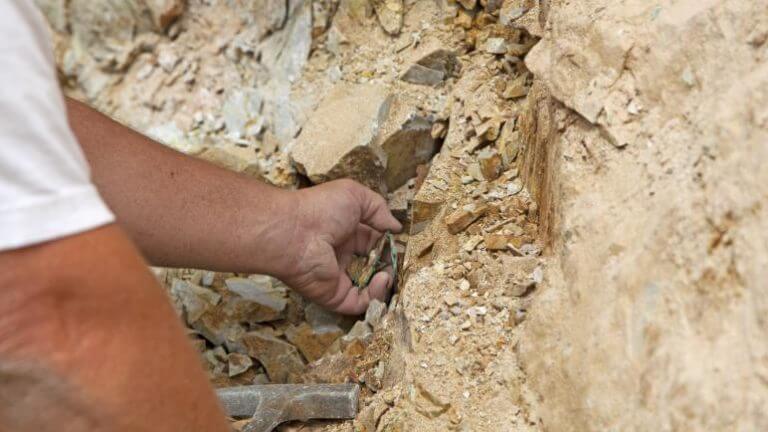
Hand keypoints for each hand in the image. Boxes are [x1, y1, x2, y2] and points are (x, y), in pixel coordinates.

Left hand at [273, 180, 401, 314]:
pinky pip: (360, 303)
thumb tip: (396, 228)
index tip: (402, 245)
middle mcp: (342, 256)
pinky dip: (375, 295)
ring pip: (369, 289)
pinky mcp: (335, 296)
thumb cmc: (320, 209)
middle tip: (400, 262)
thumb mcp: (356, 196)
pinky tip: (381, 279)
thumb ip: (379, 209)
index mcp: (345, 233)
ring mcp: (338, 278)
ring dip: (385, 282)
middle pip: (373, 267)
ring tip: (389, 272)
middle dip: (390, 266)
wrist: (294, 232)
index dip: (389, 245)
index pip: (373, 243)